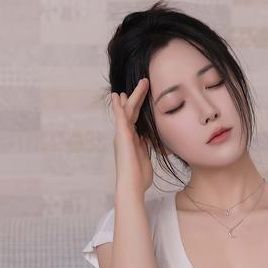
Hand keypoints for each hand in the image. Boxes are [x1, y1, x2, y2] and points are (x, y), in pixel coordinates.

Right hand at [111, 78, 152, 195]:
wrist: (132, 185)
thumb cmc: (140, 177)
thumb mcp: (146, 158)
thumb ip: (146, 147)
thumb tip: (150, 139)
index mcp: (132, 140)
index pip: (137, 119)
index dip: (140, 106)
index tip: (143, 95)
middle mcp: (125, 135)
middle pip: (133, 111)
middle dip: (138, 96)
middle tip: (145, 82)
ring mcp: (122, 135)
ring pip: (128, 110)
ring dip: (134, 96)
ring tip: (142, 82)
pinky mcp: (122, 136)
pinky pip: (120, 117)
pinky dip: (118, 106)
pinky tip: (117, 96)